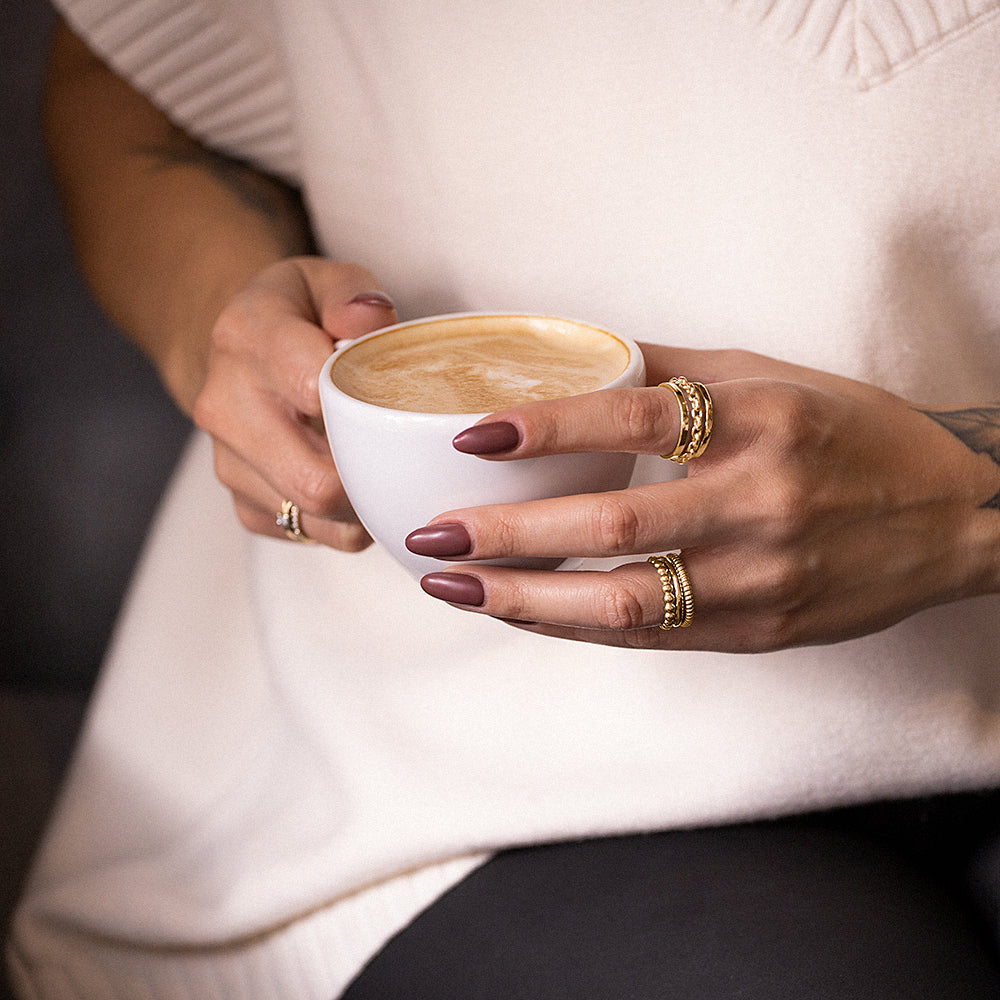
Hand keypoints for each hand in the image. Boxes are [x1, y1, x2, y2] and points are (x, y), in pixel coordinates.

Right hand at [193, 257, 396, 548]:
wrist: (239, 353)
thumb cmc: (299, 315)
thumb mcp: (327, 280)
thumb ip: (353, 294)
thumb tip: (369, 322)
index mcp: (246, 335)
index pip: (310, 386)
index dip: (363, 405)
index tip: (392, 400)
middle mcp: (224, 404)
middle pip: (314, 477)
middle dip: (371, 471)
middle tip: (403, 448)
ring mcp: (228, 462)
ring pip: (316, 513)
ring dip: (363, 500)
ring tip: (382, 463)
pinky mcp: (244, 505)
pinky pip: (311, 533)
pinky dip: (345, 519)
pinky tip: (355, 481)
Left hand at [406, 347, 999, 651]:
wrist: (952, 518)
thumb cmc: (853, 434)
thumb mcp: (770, 378)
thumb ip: (670, 371)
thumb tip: (571, 355)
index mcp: (761, 420)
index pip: (635, 421)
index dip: (547, 428)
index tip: (471, 436)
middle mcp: (761, 500)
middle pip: (612, 527)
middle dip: (508, 538)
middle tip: (432, 539)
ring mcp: (761, 576)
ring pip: (623, 602)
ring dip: (527, 602)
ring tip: (456, 591)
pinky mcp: (760, 631)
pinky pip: (651, 636)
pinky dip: (578, 628)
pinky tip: (523, 615)